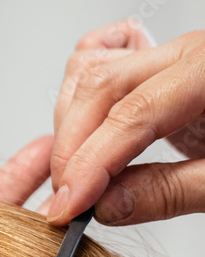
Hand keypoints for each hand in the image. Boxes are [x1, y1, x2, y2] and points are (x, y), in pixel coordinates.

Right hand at [48, 20, 204, 224]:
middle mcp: (191, 51)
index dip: (91, 164)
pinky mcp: (165, 71)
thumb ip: (171, 192)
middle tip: (65, 201)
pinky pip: (104, 73)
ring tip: (73, 180)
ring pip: (94, 77)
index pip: (133, 113)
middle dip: (73, 148)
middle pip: (102, 88)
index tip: (68, 206)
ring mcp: (175, 55)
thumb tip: (107, 205)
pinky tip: (85, 144)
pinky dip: (84, 108)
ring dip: (72, 129)